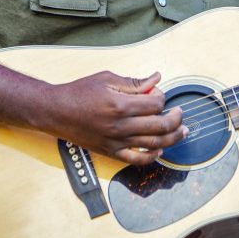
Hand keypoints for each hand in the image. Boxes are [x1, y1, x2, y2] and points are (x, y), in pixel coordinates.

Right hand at [43, 71, 186, 165]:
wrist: (56, 111)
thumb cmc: (79, 92)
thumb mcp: (107, 79)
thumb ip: (134, 82)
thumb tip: (156, 78)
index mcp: (121, 104)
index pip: (155, 103)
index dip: (163, 96)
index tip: (158, 92)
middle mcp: (121, 125)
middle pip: (160, 125)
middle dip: (176, 118)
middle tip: (180, 112)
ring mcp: (116, 141)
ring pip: (154, 143)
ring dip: (172, 138)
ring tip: (182, 132)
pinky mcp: (111, 151)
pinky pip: (137, 159)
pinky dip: (152, 156)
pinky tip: (160, 149)